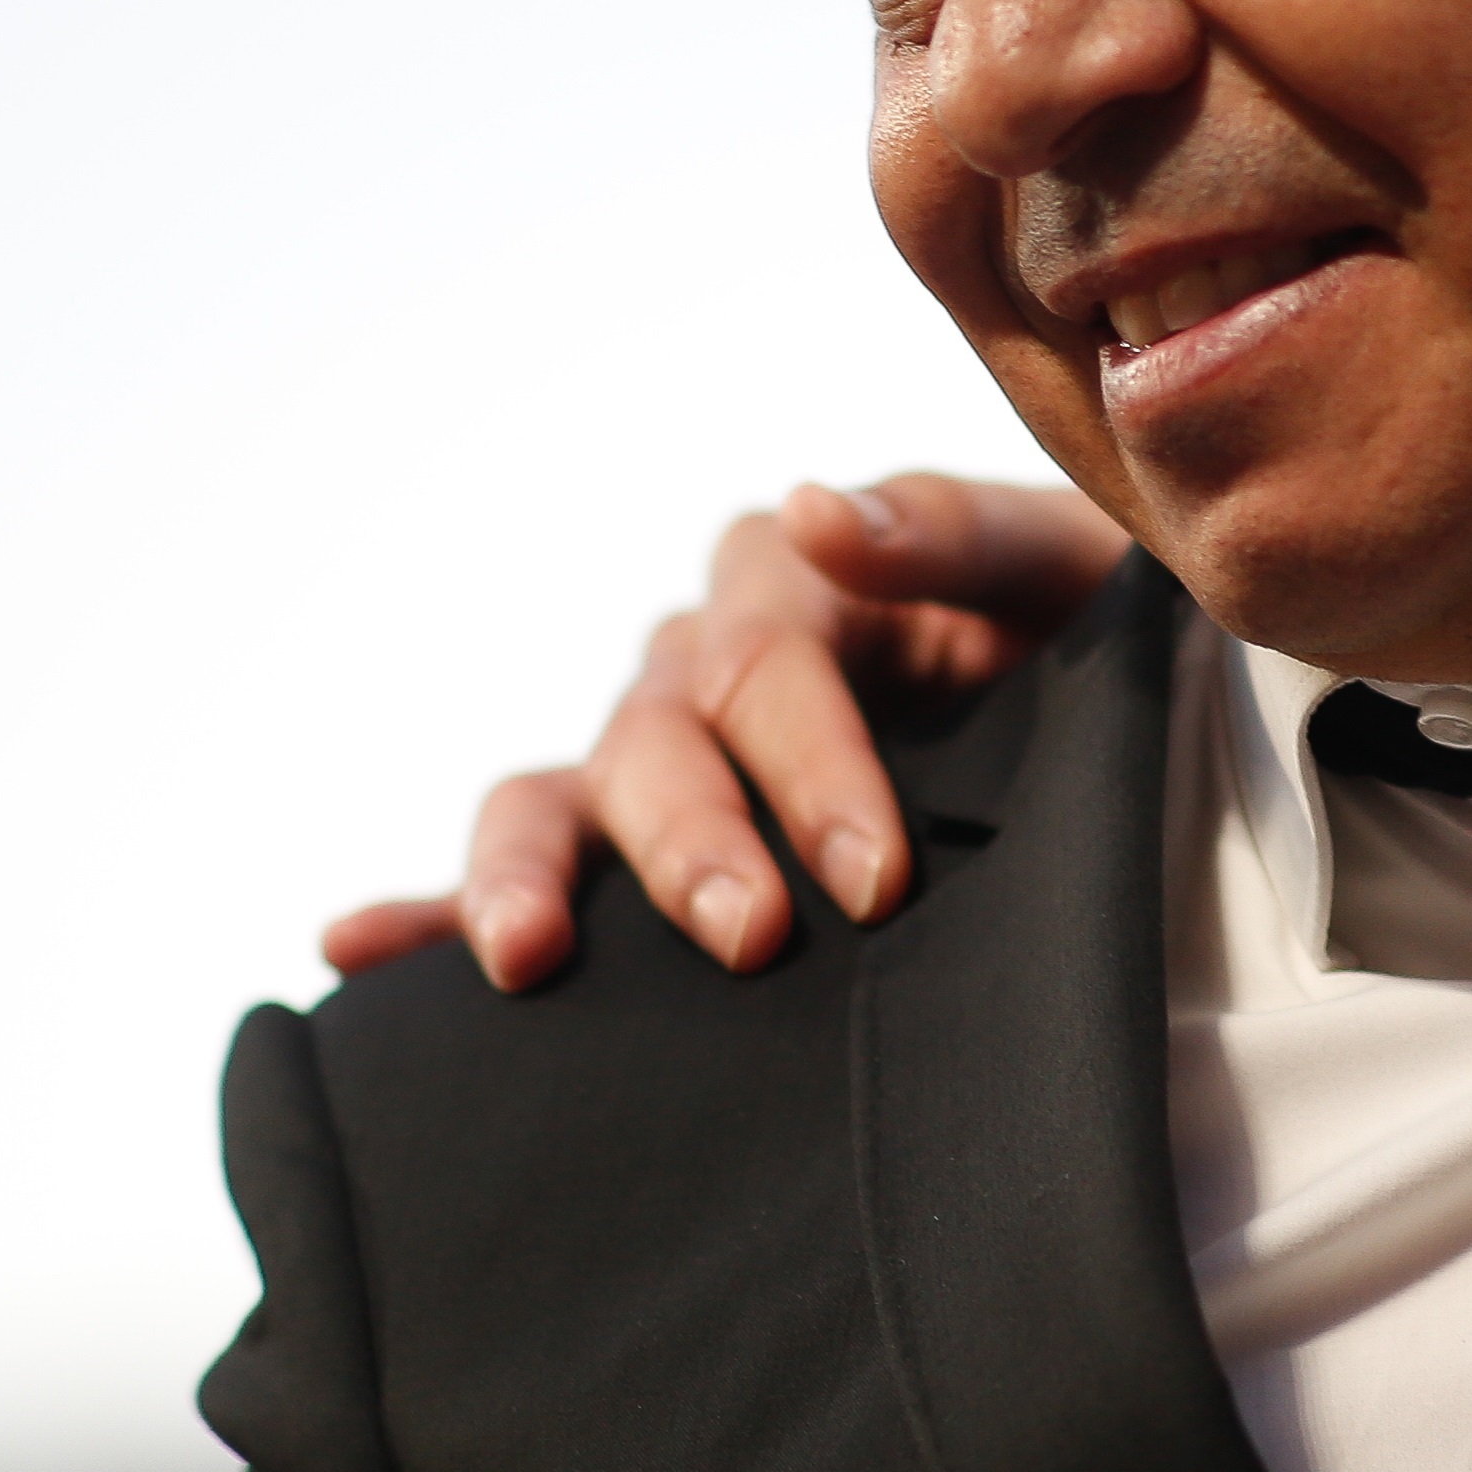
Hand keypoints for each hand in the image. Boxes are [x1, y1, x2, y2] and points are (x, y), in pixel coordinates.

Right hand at [321, 474, 1130, 990]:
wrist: (1117, 731)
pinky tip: (354, 948)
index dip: (814, 767)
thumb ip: (950, 532)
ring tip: (526, 957)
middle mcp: (706, 664)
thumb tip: (816, 514)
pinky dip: (424, 907)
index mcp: (802, 585)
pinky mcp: (626, 848)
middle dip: (695, 841)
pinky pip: (513, 872)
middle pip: (661, 737)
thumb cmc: (1090, 644)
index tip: (874, 878)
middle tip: (749, 935)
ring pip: (561, 796)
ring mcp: (655, 756)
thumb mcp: (1060, 569)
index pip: (774, 663)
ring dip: (532, 874)